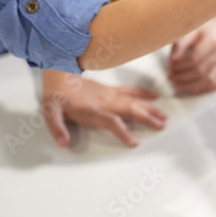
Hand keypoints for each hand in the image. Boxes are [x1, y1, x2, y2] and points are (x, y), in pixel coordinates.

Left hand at [41, 70, 165, 147]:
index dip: (124, 131)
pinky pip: (131, 91)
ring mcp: (110, 94)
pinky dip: (144, 94)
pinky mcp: (111, 90)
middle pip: (130, 109)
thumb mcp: (51, 113)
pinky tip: (155, 97)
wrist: (58, 74)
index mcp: (91, 109)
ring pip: (134, 101)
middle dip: (147, 118)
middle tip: (161, 126)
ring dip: (149, 109)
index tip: (134, 142)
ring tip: (163, 118)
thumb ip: (57, 128)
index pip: (112, 121)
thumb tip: (63, 142)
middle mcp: (105, 101)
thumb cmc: (57, 95)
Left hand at [167, 7, 215, 94]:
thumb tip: (172, 61)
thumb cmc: (202, 29)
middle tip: (170, 77)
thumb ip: (180, 44)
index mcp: (212, 41)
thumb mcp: (190, 30)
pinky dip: (198, 88)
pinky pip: (211, 84)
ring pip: (206, 80)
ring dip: (189, 85)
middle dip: (183, 76)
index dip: (181, 65)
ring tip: (175, 84)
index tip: (170, 65)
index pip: (195, 58)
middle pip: (200, 70)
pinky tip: (186, 87)